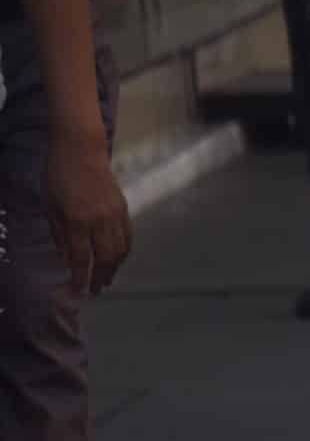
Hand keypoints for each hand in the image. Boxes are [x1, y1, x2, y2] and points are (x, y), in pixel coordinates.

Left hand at [44, 126, 131, 296]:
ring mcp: (115, 215)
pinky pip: (128, 237)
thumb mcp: (49, 205)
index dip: (81, 278)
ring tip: (108, 279)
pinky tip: (118, 259)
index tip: (79, 291)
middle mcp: (100, 220)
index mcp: (77, 220)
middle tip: (96, 290)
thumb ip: (59, 234)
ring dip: (114, 268)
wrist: (81, 149)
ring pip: (120, 250)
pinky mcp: (123, 208)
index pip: (82, 258)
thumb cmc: (58, 174)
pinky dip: (124, 252)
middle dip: (100, 277)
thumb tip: (67, 258)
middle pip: (105, 258)